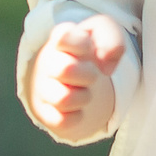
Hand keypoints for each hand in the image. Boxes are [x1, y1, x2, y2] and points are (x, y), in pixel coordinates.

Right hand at [27, 16, 126, 141]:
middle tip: (91, 74)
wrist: (75, 77)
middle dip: (88, 75)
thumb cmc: (91, 53)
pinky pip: (62, 120)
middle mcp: (47, 61)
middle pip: (66, 69)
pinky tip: (78, 108)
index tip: (89, 48)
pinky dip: (76, 117)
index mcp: (61, 38)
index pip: (64, 36)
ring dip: (83, 97)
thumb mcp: (106, 35)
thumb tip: (105, 67)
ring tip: (83, 91)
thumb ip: (111, 39)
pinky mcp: (45, 112)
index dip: (82, 44)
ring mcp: (43, 88)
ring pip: (64, 98)